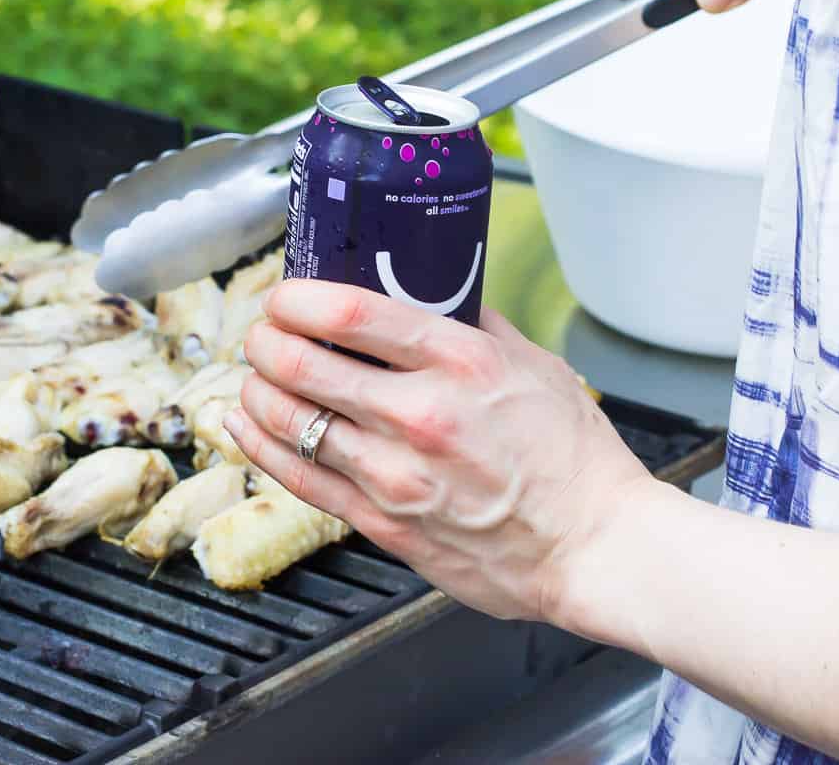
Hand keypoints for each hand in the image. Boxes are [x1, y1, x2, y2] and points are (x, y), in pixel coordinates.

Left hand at [225, 279, 652, 622]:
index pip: (349, 313)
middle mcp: (421, 413)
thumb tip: (433, 291)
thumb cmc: (573, 459)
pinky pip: (301, 478)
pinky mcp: (385, 523)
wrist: (593, 546)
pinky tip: (245, 423)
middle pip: (303, 363)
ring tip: (254, 374)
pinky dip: (260, 445)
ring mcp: (397, 473)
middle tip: (263, 333)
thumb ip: (476, 325)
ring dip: (257, 388)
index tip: (285, 294)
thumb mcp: (535, 365)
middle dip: (266, 340)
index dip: (297, 297)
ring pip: (290, 420)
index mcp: (461, 362)